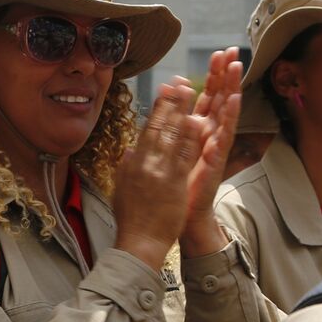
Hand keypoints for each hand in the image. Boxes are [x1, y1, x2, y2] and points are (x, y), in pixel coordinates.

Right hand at [112, 81, 206, 270]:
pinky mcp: (174, 181)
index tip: (164, 91)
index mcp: (134, 163)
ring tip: (190, 90)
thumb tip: (130, 151)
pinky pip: (184, 154)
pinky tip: (198, 118)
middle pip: (160, 126)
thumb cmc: (131, 219)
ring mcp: (160, 171)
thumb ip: (127, 167)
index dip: (157, 109)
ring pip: (172, 135)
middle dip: (170, 102)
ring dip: (182, 110)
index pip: (147, 130)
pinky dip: (191, 135)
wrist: (139, 241)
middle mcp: (145, 163)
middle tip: (179, 81)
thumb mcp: (122, 189)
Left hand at [180, 50, 243, 255]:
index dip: (212, 76)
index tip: (217, 54)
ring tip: (237, 66)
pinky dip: (228, 116)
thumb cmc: (177, 186)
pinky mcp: (216, 159)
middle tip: (231, 51)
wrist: (181, 215)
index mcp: (197, 131)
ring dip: (231, 88)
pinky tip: (233, 100)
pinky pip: (223, 134)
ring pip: (225, 112)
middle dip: (225, 75)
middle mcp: (209, 135)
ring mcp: (215, 146)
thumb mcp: (172, 153)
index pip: (206, 97)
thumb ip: (172, 133)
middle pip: (218, 99)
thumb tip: (166, 114)